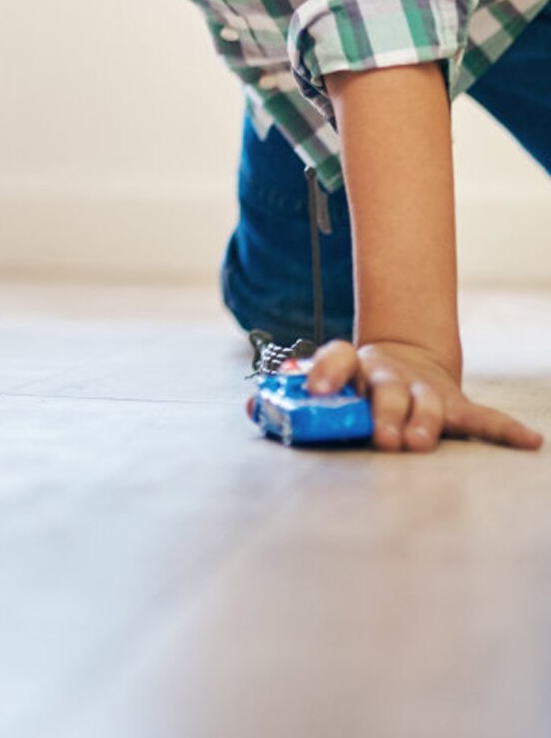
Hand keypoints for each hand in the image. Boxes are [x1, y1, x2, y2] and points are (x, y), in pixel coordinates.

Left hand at [307, 338, 541, 451]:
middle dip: (384, 413)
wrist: (402, 360)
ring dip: (424, 422)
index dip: (327, 371)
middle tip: (383, 437)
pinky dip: (505, 429)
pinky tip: (529, 441)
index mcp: (355, 368)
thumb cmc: (360, 385)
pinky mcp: (455, 406)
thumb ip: (306, 390)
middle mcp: (391, 376)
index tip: (316, 390)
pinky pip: (483, 419)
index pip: (339, 358)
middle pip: (387, 389)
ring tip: (419, 442)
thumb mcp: (332, 383)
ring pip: (427, 403)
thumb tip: (274, 401)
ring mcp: (424, 390)